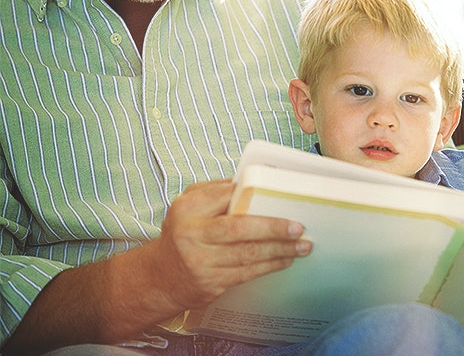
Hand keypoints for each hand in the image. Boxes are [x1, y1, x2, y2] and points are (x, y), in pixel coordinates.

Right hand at [151, 179, 311, 311]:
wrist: (159, 278)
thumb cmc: (182, 235)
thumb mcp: (188, 206)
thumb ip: (215, 192)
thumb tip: (251, 182)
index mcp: (188, 209)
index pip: (227, 196)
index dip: (255, 196)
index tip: (281, 195)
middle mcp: (193, 234)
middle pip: (240, 228)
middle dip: (274, 227)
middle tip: (297, 226)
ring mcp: (201, 261)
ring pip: (249, 254)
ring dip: (280, 249)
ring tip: (302, 245)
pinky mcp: (211, 283)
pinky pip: (248, 273)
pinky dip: (270, 266)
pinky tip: (285, 260)